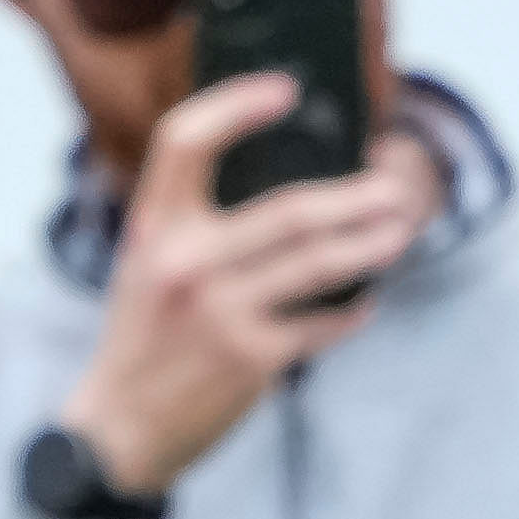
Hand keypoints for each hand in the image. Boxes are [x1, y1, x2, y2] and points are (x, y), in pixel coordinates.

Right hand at [54, 80, 440, 497]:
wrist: (118, 427)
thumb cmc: (144, 336)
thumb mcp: (148, 267)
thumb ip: (195, 224)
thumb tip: (286, 186)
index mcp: (153, 226)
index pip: (186, 140)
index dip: (235, 105)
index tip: (284, 90)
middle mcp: (184, 260)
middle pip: (292, 209)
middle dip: (357, 198)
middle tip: (395, 189)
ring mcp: (220, 310)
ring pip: (320, 263)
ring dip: (370, 246)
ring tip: (400, 233)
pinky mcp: (251, 357)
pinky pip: (322, 324)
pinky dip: (350, 314)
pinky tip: (365, 304)